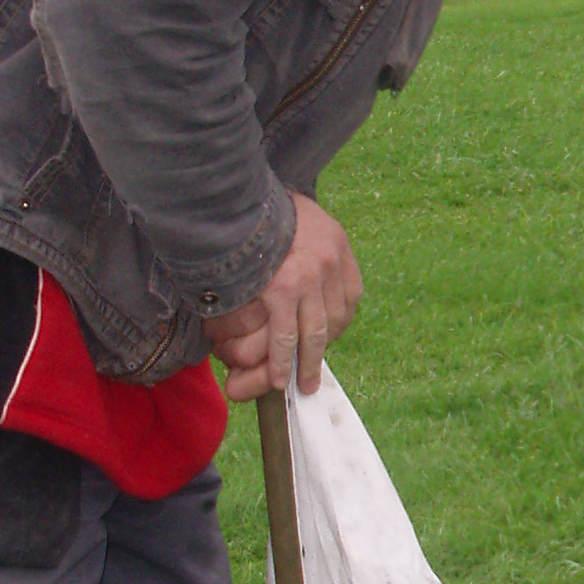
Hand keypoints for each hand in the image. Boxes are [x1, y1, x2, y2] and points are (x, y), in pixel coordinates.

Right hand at [203, 195, 361, 400]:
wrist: (235, 198)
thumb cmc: (264, 213)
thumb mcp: (306, 221)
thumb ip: (315, 250)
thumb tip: (317, 280)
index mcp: (339, 247)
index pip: (348, 300)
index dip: (336, 326)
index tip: (324, 340)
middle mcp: (330, 264)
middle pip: (334, 321)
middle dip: (321, 351)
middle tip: (312, 373)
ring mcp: (307, 279)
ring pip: (313, 334)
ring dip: (306, 365)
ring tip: (301, 385)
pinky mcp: (281, 291)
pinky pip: (285, 336)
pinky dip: (282, 361)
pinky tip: (278, 377)